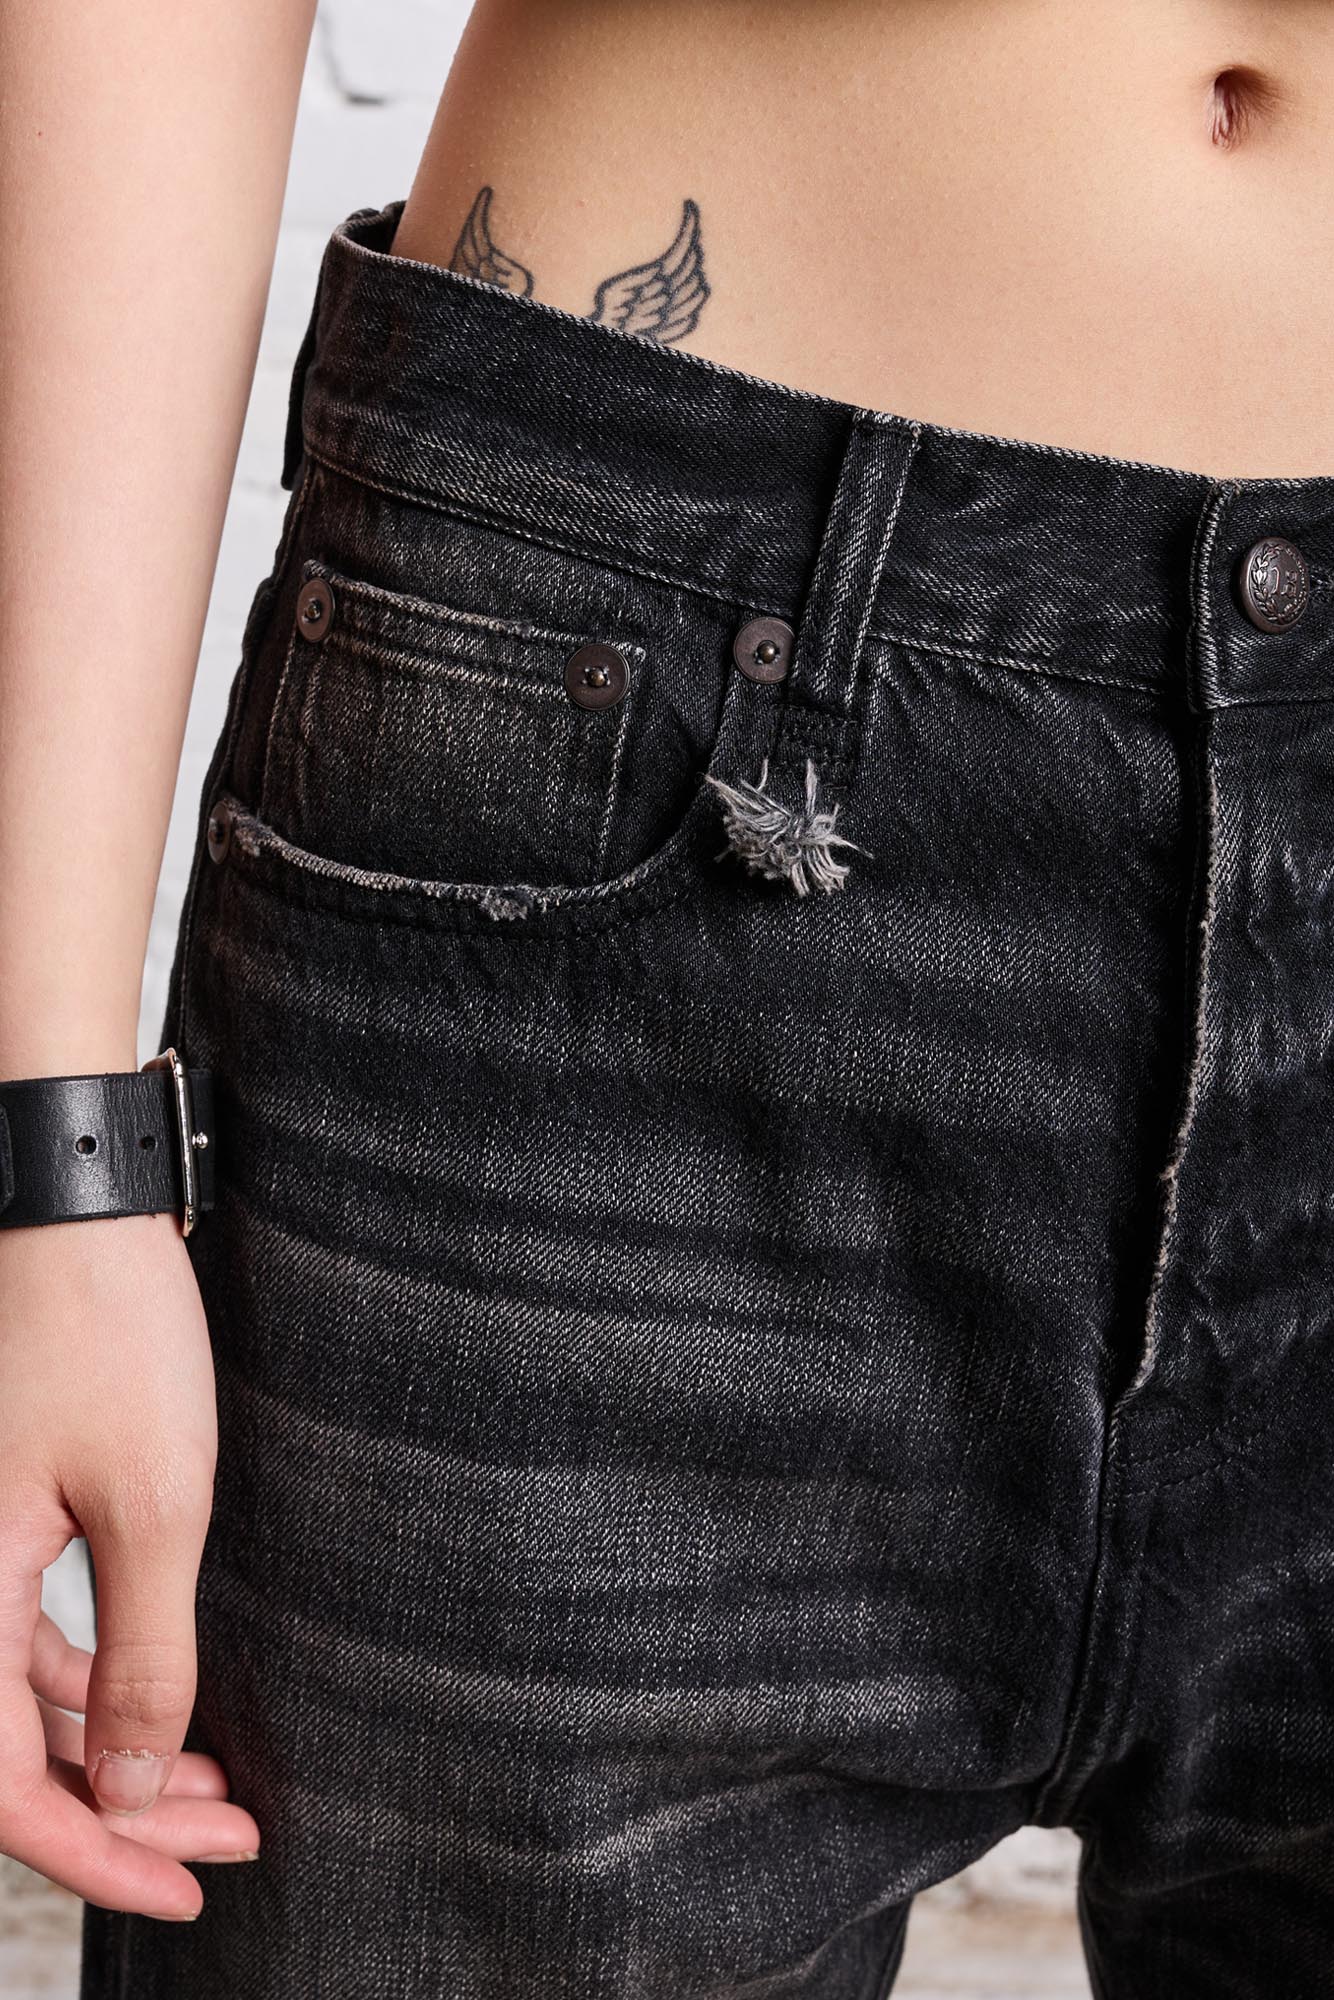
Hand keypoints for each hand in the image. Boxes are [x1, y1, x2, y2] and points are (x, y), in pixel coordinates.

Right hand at [0, 1211, 255, 1920]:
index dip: (93, 1854)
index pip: (0, 1784)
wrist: (71, 1207)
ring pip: (26, 1696)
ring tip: (214, 1780)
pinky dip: (97, 1678)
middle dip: (120, 1809)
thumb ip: (140, 1655)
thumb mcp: (150, 1504)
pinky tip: (161, 1692)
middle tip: (224, 1838)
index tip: (186, 1887)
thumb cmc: (106, 1335)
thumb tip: (130, 1786)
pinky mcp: (5, 1509)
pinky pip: (32, 1633)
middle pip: (12, 1750)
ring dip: (115, 1746)